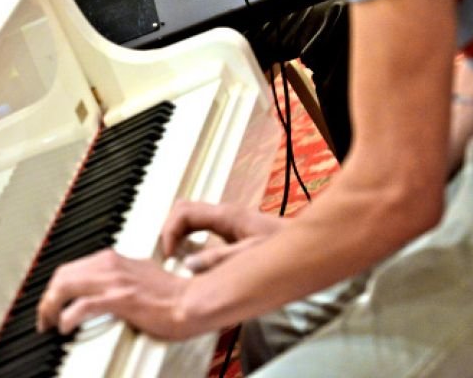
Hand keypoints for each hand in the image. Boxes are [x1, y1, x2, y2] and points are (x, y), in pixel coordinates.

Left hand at [36, 249, 193, 338]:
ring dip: (51, 305)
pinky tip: (65, 326)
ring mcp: (114, 281)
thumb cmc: (171, 295)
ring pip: (67, 286)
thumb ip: (119, 278)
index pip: (73, 268)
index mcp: (113, 259)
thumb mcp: (139, 275)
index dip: (57, 286)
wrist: (190, 302)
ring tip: (49, 322)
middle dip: (48, 296)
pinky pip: (83, 306)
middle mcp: (110, 265)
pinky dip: (68, 316)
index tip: (52, 301)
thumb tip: (103, 289)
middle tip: (44, 315)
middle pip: (63, 275)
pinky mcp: (119, 299)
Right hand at [161, 200, 283, 263]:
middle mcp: (223, 213)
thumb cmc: (285, 246)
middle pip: (182, 210)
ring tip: (174, 256)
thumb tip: (188, 264)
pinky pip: (199, 226)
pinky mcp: (230, 227)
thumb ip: (219, 260)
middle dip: (168, 230)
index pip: (183, 212)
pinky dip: (188, 238)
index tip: (168, 254)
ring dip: (177, 233)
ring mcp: (226, 218)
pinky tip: (191, 256)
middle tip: (166, 253)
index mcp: (226, 215)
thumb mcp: (251, 255)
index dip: (169, 232)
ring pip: (189, 216)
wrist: (307, 242)